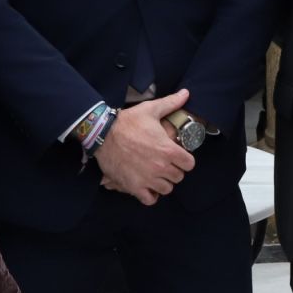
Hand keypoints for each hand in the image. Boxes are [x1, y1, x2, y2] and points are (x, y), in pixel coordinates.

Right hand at [96, 89, 195, 205]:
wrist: (103, 134)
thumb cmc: (128, 122)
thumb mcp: (150, 109)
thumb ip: (171, 103)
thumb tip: (186, 93)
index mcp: (168, 150)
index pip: (189, 164)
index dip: (185, 160)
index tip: (178, 156)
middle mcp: (161, 167)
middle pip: (178, 177)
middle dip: (174, 170)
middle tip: (165, 164)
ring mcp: (148, 179)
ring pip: (166, 189)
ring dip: (163, 183)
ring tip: (156, 174)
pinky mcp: (134, 187)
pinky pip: (150, 200)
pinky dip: (151, 195)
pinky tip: (148, 186)